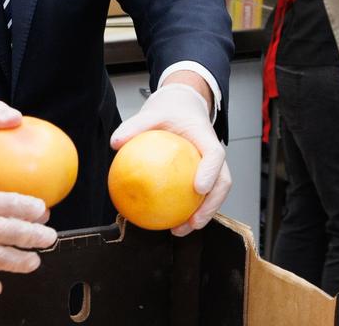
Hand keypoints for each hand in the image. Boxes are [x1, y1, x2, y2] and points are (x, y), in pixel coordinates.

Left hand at [110, 82, 230, 236]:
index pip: (215, 155)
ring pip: (214, 195)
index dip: (211, 172)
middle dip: (211, 206)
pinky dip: (187, 211)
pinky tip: (168, 222)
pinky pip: (198, 197)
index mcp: (206, 137)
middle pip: (222, 183)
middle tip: (193, 222)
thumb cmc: (170, 112)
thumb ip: (134, 126)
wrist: (182, 108)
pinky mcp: (203, 177)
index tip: (198, 188)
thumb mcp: (152, 113)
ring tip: (180, 230)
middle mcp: (213, 155)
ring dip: (202, 216)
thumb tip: (115, 142)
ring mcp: (211, 168)